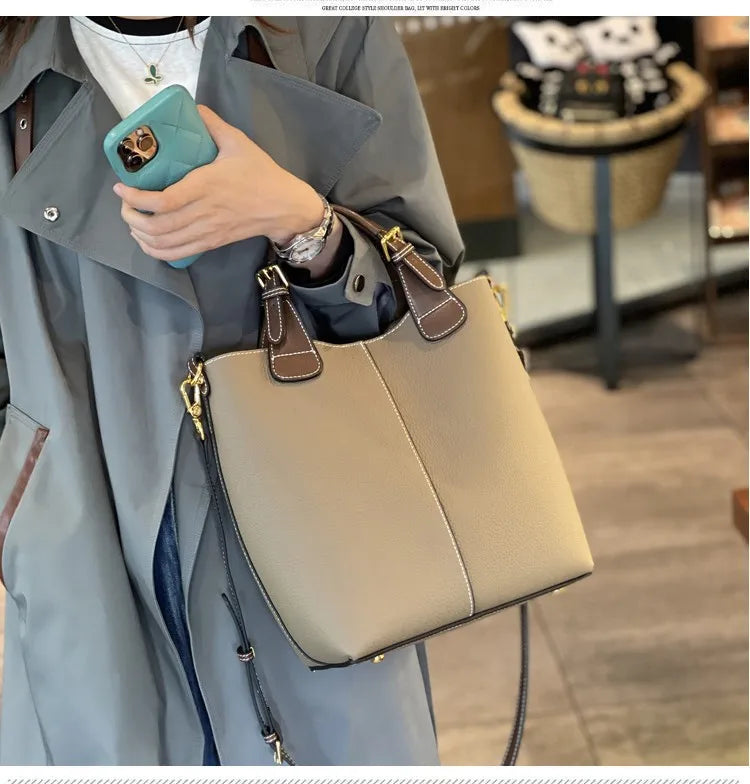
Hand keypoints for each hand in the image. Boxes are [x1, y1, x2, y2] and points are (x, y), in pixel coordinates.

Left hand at [114, 105, 323, 262]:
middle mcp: (204, 213)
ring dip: (141, 235)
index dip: (136, 199)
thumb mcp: (239, 142)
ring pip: (165, 243)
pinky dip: (157, 251)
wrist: (283, 207)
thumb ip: (212, 124)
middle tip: (124, 204)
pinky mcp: (211, 243)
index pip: (163, 201)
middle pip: (158, 226)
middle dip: (132, 217)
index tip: (122, 187)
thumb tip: (191, 106)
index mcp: (206, 186)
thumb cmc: (261, 174)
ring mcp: (207, 231)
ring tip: (133, 221)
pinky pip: (178, 254)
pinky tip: (147, 240)